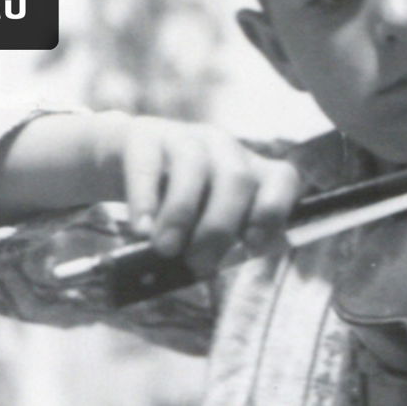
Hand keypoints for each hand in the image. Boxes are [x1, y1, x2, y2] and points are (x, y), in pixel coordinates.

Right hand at [95, 113, 305, 273]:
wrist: (124, 159)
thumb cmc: (174, 199)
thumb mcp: (201, 220)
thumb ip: (212, 242)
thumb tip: (203, 270)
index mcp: (249, 169)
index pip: (282, 178)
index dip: (273, 211)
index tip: (252, 245)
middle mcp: (224, 148)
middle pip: (237, 179)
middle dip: (218, 227)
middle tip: (197, 262)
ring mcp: (186, 136)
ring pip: (195, 166)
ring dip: (182, 213)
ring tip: (166, 249)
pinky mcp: (145, 135)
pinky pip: (148, 164)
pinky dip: (145, 200)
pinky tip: (141, 228)